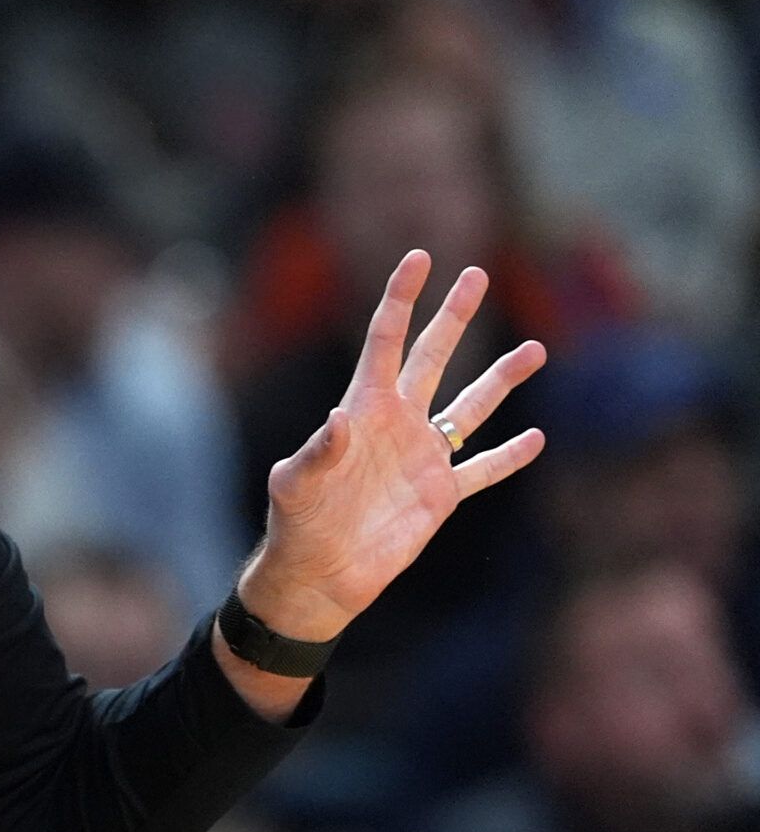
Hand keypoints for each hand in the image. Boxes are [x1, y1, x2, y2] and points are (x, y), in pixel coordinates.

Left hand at [242, 250, 546, 639]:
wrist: (319, 574)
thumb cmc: (297, 523)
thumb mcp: (295, 483)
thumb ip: (317, 451)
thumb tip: (339, 420)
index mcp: (363, 408)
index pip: (386, 340)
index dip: (401, 298)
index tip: (419, 257)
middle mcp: (397, 423)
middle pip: (432, 357)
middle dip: (454, 316)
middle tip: (478, 274)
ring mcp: (422, 457)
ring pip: (470, 407)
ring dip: (502, 379)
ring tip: (537, 348)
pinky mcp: (440, 496)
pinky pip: (481, 469)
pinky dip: (508, 456)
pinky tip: (535, 437)